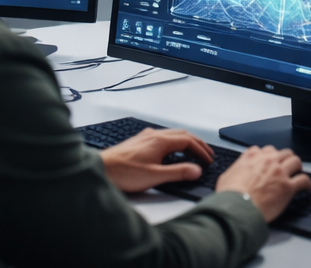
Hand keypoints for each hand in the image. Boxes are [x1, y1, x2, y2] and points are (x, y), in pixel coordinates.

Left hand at [99, 128, 214, 193]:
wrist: (102, 169)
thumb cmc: (124, 173)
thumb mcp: (154, 176)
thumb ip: (177, 173)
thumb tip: (196, 170)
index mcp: (160, 141)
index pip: (188, 141)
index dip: (201, 150)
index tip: (208, 159)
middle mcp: (154, 135)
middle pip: (182, 134)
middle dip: (197, 144)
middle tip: (206, 154)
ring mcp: (146, 137)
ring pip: (172, 135)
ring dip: (186, 142)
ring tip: (193, 153)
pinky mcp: (139, 142)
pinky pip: (163, 137)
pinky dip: (175, 143)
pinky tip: (171, 153)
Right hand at [215, 145, 310, 221]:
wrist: (237, 207)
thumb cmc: (230, 195)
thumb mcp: (226, 176)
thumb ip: (236, 170)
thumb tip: (235, 174)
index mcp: (252, 157)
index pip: (265, 150)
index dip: (270, 156)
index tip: (270, 162)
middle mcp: (268, 161)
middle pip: (283, 153)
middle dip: (285, 159)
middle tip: (286, 166)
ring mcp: (279, 172)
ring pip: (296, 161)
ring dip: (297, 167)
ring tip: (298, 173)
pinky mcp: (288, 187)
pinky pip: (303, 180)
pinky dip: (306, 183)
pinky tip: (306, 188)